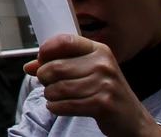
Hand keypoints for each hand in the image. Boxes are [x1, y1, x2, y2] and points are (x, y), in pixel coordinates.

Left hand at [26, 34, 160, 136]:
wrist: (131, 118)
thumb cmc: (105, 92)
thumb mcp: (86, 72)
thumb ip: (59, 65)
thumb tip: (29, 66)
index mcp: (99, 50)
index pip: (65, 41)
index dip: (46, 51)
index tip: (40, 60)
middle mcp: (103, 64)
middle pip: (56, 67)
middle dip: (44, 78)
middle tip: (46, 83)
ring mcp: (105, 84)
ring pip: (59, 88)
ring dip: (49, 95)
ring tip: (53, 96)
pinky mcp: (103, 104)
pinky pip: (66, 104)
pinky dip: (56, 107)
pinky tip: (57, 106)